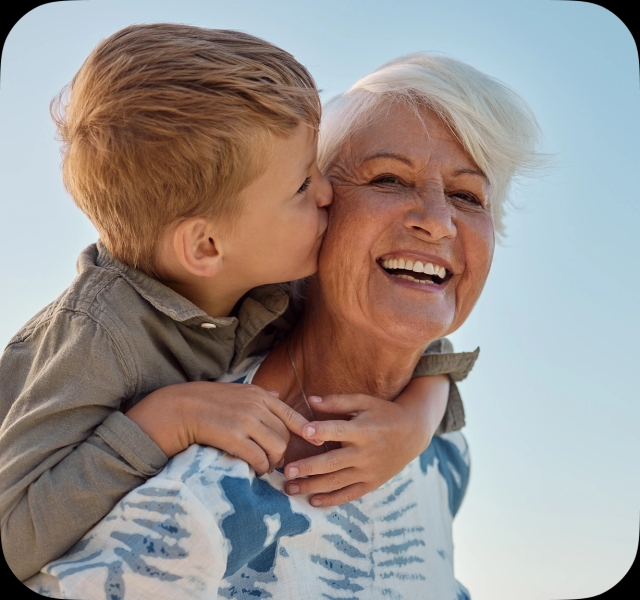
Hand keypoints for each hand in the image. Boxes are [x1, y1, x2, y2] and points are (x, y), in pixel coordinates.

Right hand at [126, 382, 308, 475]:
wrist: (179, 408)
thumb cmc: (208, 401)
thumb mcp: (237, 390)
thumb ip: (259, 395)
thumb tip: (277, 395)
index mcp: (260, 395)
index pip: (292, 415)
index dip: (305, 432)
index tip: (312, 443)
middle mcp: (256, 406)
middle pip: (285, 435)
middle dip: (283, 453)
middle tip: (274, 462)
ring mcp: (246, 421)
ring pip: (277, 448)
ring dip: (273, 462)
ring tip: (264, 467)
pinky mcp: (233, 438)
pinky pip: (259, 458)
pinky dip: (260, 468)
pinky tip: (254, 470)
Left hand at [283, 393, 431, 506]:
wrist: (413, 433)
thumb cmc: (383, 413)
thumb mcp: (365, 402)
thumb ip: (338, 401)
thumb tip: (311, 399)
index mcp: (363, 430)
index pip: (339, 431)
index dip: (322, 431)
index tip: (304, 431)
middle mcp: (365, 453)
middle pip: (333, 462)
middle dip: (309, 468)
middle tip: (287, 471)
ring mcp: (368, 471)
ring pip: (337, 482)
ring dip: (312, 487)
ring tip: (290, 488)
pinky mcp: (371, 483)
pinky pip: (349, 494)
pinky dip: (331, 500)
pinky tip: (313, 501)